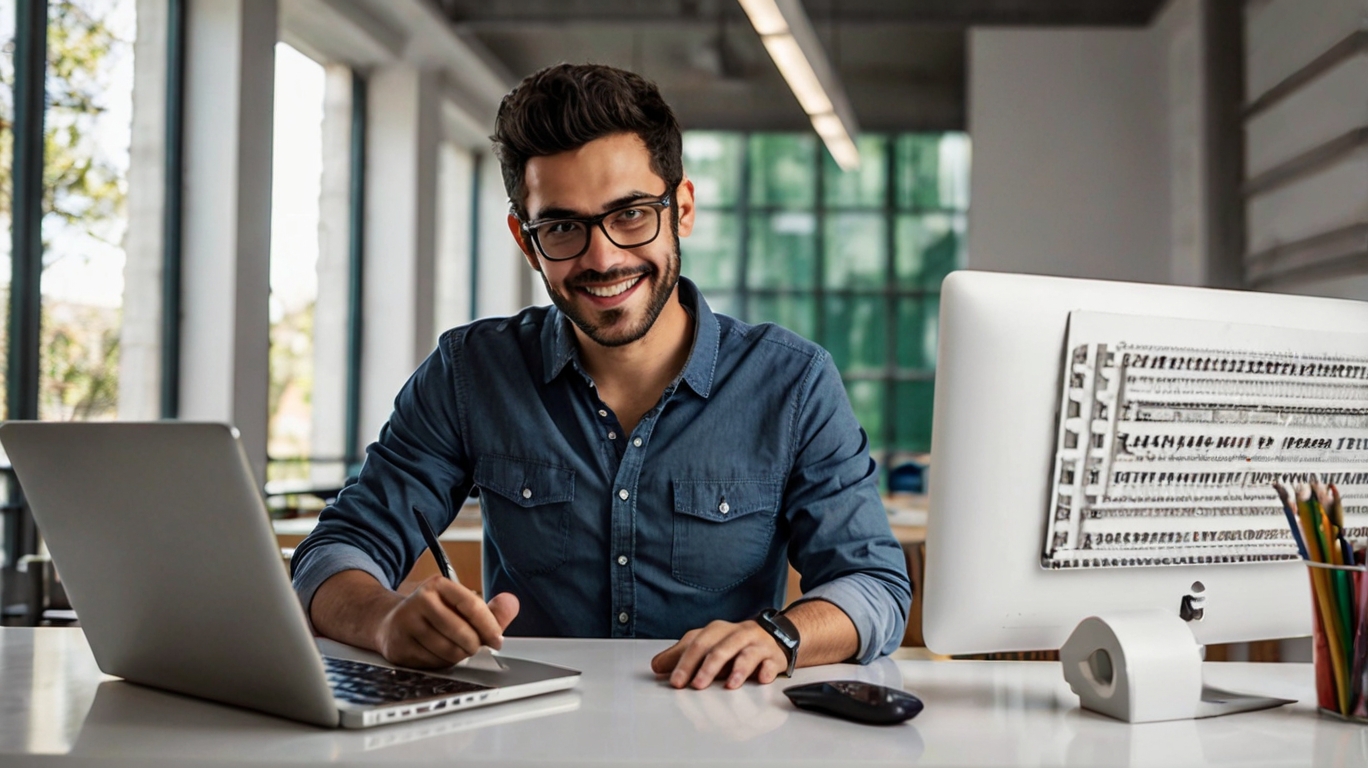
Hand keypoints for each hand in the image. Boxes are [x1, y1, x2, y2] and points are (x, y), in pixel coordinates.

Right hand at [373, 576, 518, 667]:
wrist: (389, 624)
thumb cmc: (433, 615)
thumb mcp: (458, 606)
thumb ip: (490, 609)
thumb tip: (512, 603)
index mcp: (438, 585)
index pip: (471, 605)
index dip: (489, 625)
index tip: (497, 639)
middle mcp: (420, 600)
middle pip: (462, 632)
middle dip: (474, 644)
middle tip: (475, 646)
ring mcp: (407, 624)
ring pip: (449, 651)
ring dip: (459, 656)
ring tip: (456, 648)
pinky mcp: (399, 646)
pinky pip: (433, 663)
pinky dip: (442, 664)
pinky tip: (438, 654)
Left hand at [650, 619, 787, 689]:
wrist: (774, 638)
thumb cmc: (736, 645)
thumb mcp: (707, 646)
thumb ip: (681, 656)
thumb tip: (656, 666)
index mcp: (716, 631)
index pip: (697, 643)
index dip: (685, 662)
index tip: (676, 681)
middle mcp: (736, 634)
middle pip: (720, 647)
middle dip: (707, 667)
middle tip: (697, 685)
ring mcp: (756, 644)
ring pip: (746, 653)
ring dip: (738, 669)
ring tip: (730, 685)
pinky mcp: (773, 656)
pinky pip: (770, 662)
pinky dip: (766, 670)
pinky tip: (761, 678)